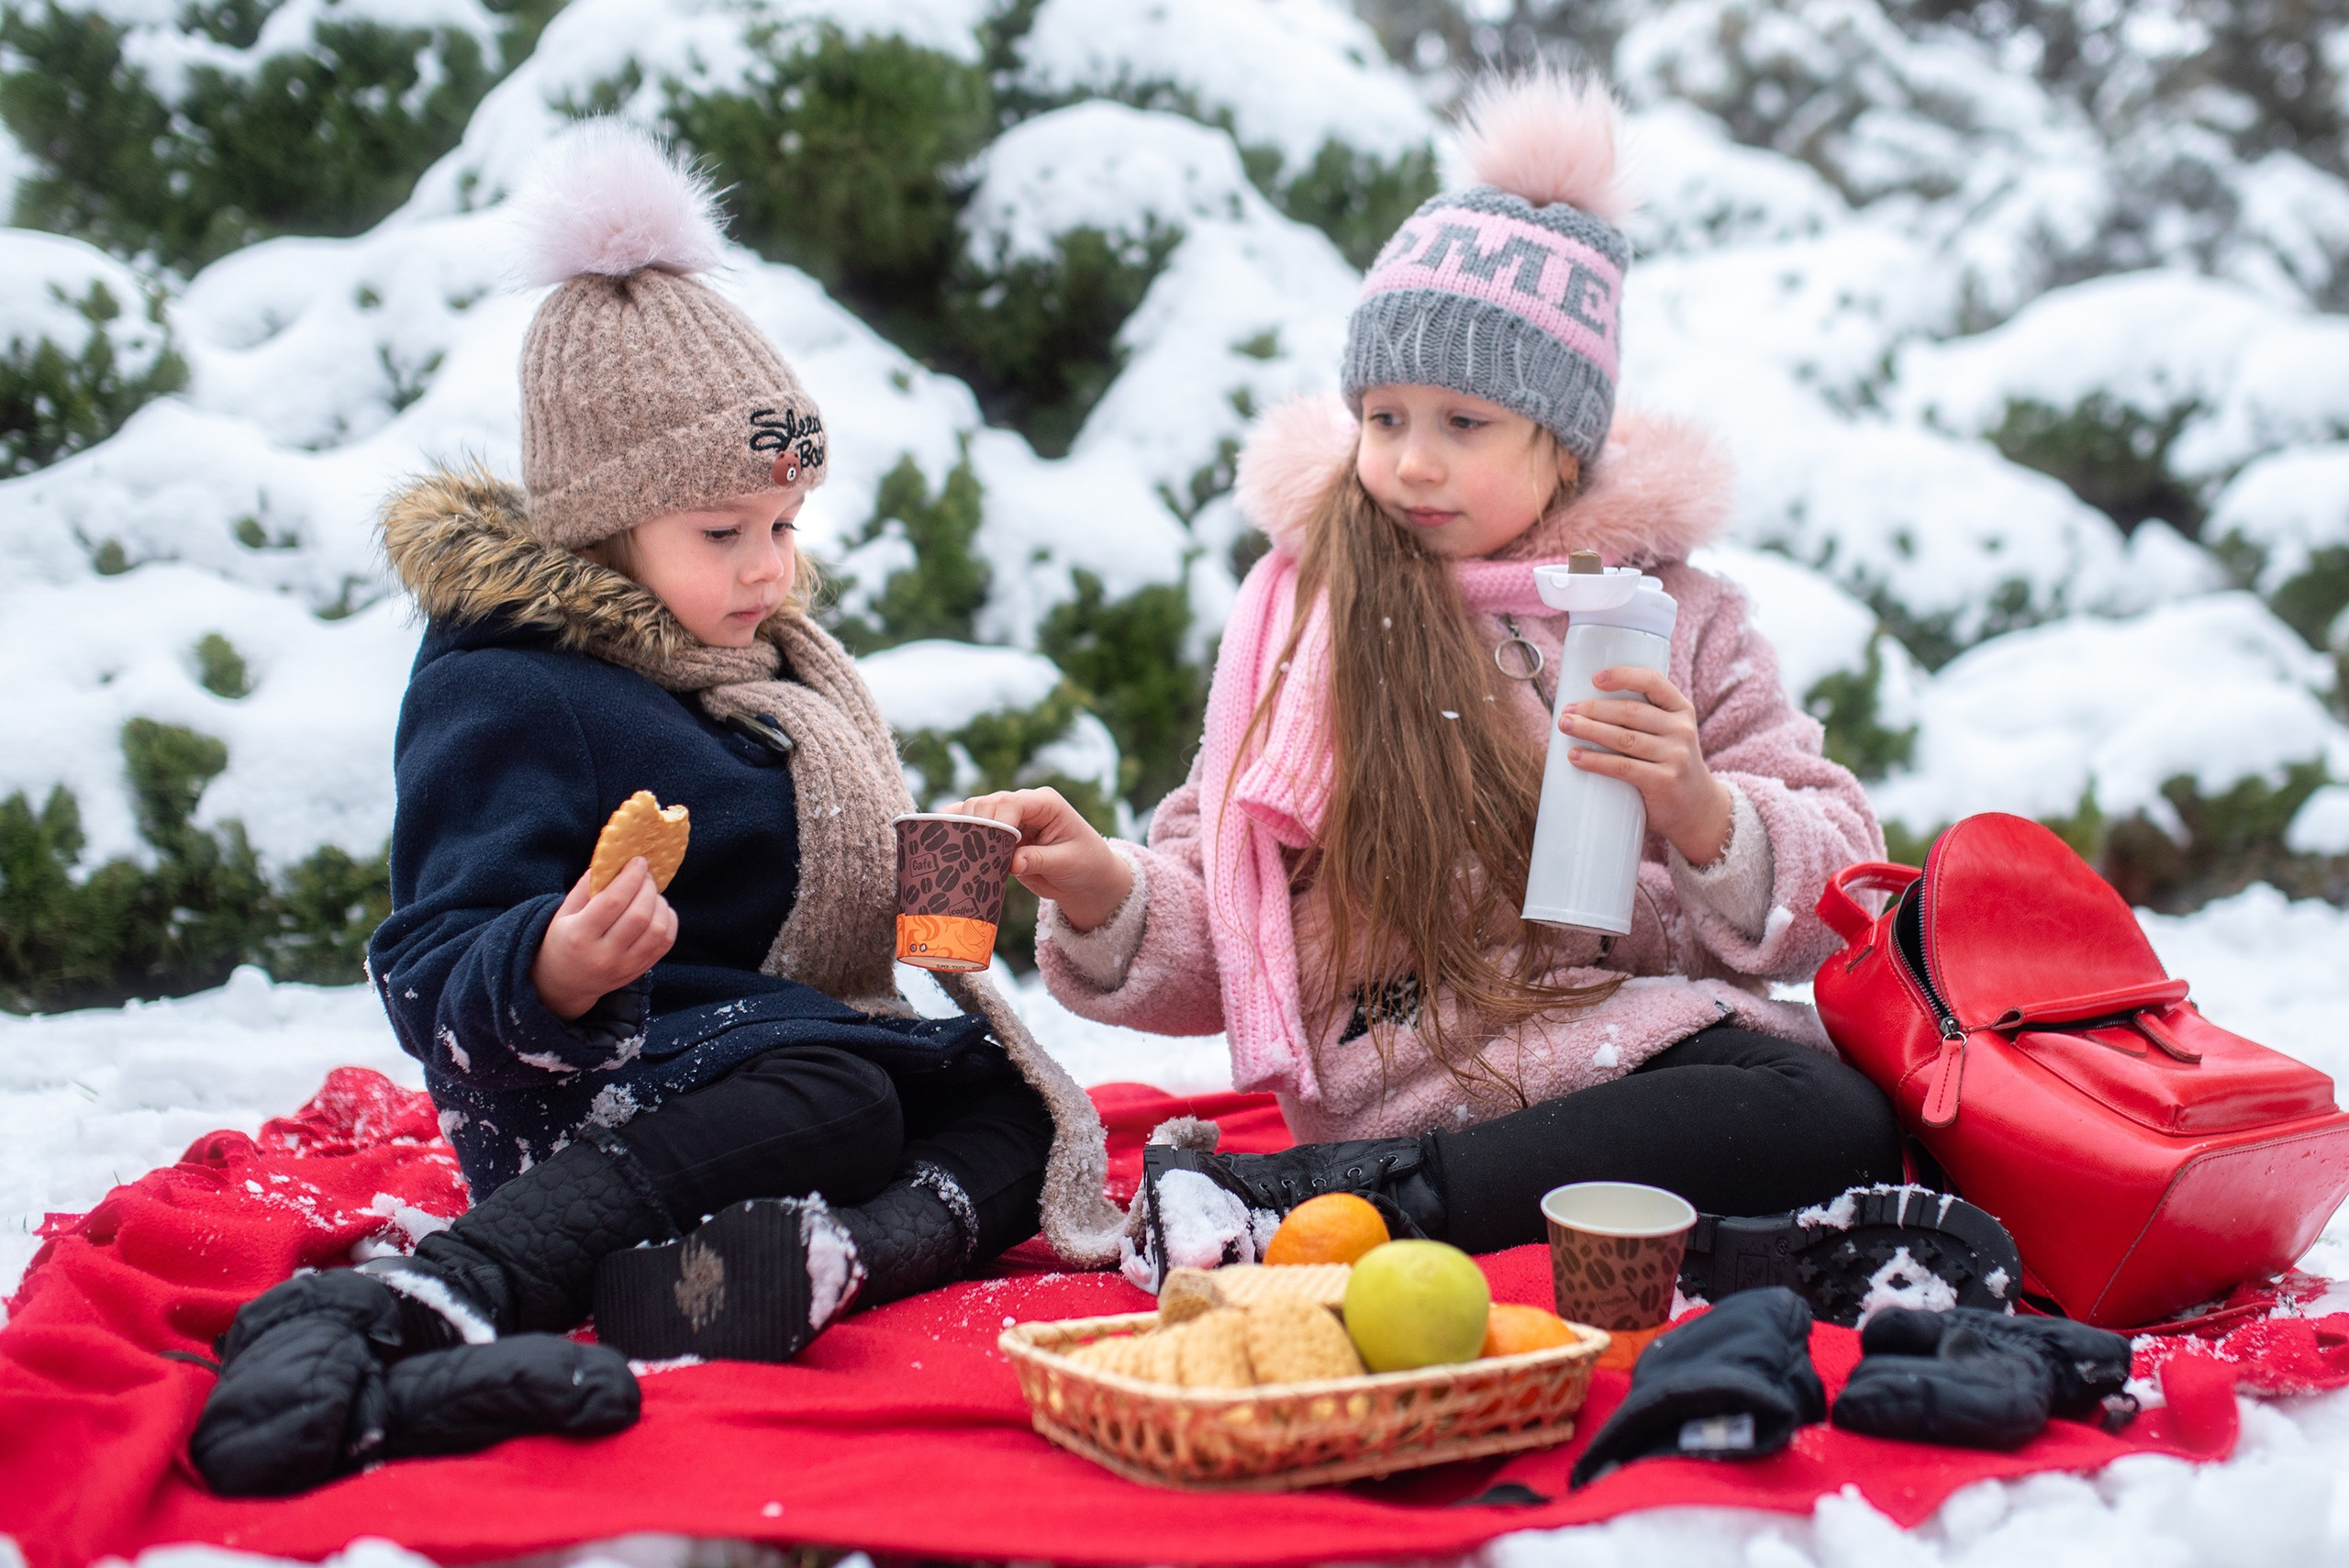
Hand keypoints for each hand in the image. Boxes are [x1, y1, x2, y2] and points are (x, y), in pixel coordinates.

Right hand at [530, 859, 677, 1019]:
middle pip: (639, 915)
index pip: (613, 902)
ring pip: (657, 930)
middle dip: (648, 887)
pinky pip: (665, 942)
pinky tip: (658, 909)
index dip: (630, 878)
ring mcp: (625, 966)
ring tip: (650, 893)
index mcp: (579, 936)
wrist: (565, 984)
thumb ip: (585, 888)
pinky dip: (668, 920)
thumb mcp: (563, 914)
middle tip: (645, 875)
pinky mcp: (639, 970)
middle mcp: (604, 954)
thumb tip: (611, 861)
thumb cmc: (564, 940)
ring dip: (659, 903)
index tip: (638, 862)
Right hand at [947, 788, 1133, 931]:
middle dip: (976, 827)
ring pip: (973, 812)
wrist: (1085, 877)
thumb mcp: (1068, 863)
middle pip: (986, 804)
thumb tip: (1012, 863)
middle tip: (970, 855)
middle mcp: (1024, 804)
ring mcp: (1008, 817)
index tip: (992, 846)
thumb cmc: (1084, 865)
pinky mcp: (998, 832)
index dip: (997, 821)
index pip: (1013, 803)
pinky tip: (941, 839)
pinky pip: (971, 824)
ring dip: (963, 830)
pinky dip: (956, 829)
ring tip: (955, 852)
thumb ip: (1040, 860)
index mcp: (1045, 803)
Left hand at [1560, 667, 1734, 865]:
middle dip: (1593, 709)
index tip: (1594, 678)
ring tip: (1565, 727)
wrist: (1698, 809)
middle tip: (1566, 711)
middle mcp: (1681, 729)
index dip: (1623, 676)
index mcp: (1681, 709)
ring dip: (1589, 730)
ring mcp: (1675, 755)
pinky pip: (1623, 767)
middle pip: (1629, 711)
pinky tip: (1576, 757)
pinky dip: (1595, 761)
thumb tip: (1586, 708)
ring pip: (1623, 738)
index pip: (1653, 682)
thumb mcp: (1669, 734)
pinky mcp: (1664, 781)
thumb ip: (1643, 720)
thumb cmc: (1669, 765)